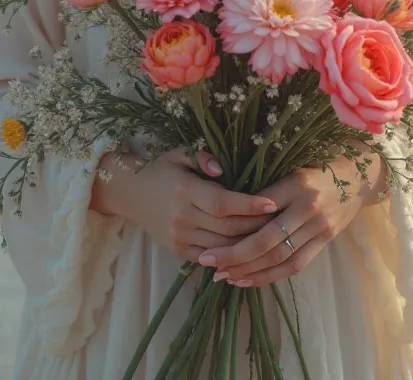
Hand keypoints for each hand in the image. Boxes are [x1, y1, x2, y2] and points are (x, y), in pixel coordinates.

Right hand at [91, 147, 277, 262]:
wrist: (131, 194)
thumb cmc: (162, 169)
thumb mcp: (179, 153)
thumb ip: (203, 157)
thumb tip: (223, 169)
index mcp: (185, 189)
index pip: (223, 203)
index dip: (249, 205)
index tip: (273, 203)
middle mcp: (182, 216)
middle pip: (227, 228)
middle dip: (256, 226)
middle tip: (281, 221)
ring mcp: (179, 237)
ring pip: (222, 248)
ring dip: (247, 245)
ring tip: (271, 237)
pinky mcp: (178, 251)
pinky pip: (210, 258)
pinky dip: (230, 257)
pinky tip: (249, 251)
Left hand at [197, 151, 385, 287]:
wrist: (357, 178)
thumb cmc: (315, 168)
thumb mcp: (290, 167)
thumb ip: (266, 186)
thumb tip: (228, 206)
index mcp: (295, 182)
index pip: (259, 207)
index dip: (233, 224)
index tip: (208, 233)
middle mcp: (308, 206)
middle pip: (267, 238)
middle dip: (235, 254)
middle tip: (209, 261)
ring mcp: (319, 227)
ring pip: (279, 257)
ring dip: (249, 270)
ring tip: (224, 276)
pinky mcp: (325, 242)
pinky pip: (295, 265)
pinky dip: (269, 276)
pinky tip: (247, 281)